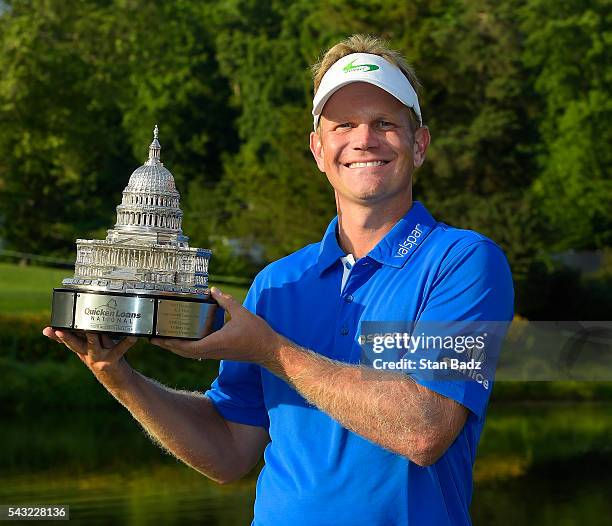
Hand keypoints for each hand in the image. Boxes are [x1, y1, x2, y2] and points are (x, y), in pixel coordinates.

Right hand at [42, 327, 136, 375]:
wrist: (119, 381)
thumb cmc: (106, 360)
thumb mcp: (93, 351)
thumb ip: (86, 339)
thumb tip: (82, 325)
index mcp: (83, 351)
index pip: (68, 341)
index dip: (57, 336)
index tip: (48, 330)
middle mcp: (88, 355)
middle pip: (75, 344)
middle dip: (67, 338)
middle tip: (60, 331)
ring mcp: (99, 359)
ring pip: (93, 344)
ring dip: (92, 337)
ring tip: (91, 329)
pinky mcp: (112, 361)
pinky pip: (120, 349)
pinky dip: (127, 342)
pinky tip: (133, 336)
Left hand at [150, 287, 284, 364]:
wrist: (269, 350)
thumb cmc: (257, 333)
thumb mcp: (241, 313)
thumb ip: (226, 301)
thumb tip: (213, 290)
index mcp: (215, 343)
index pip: (187, 347)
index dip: (171, 343)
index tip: (159, 338)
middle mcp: (212, 351)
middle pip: (184, 353)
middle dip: (167, 346)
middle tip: (153, 338)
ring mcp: (215, 354)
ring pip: (190, 354)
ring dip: (176, 348)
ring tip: (164, 340)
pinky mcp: (219, 353)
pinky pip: (198, 353)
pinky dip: (187, 348)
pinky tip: (184, 340)